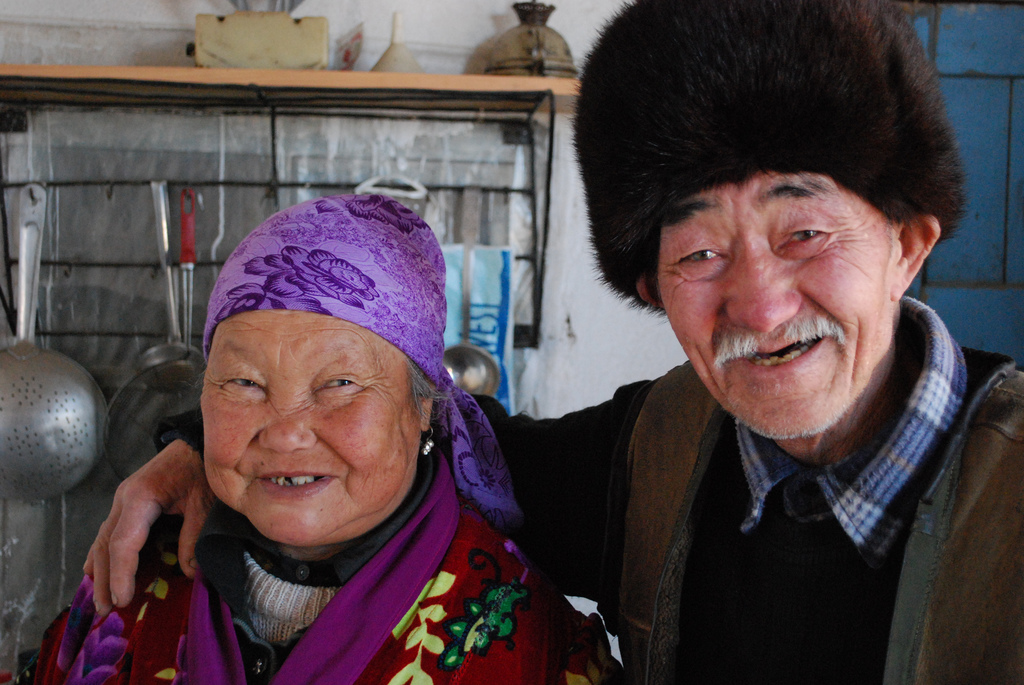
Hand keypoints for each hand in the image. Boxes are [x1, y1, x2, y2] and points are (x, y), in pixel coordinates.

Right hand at [85, 440, 213, 614]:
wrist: (196, 442)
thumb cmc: (201, 468)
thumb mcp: (204, 500)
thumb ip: (194, 535)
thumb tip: (190, 573)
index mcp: (140, 498)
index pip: (123, 543)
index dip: (121, 574)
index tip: (122, 600)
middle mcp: (124, 500)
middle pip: (106, 545)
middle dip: (105, 579)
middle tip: (105, 609)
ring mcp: (123, 500)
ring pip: (103, 539)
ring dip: (100, 570)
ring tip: (99, 599)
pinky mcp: (128, 502)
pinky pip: (109, 532)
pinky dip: (102, 554)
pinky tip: (94, 571)